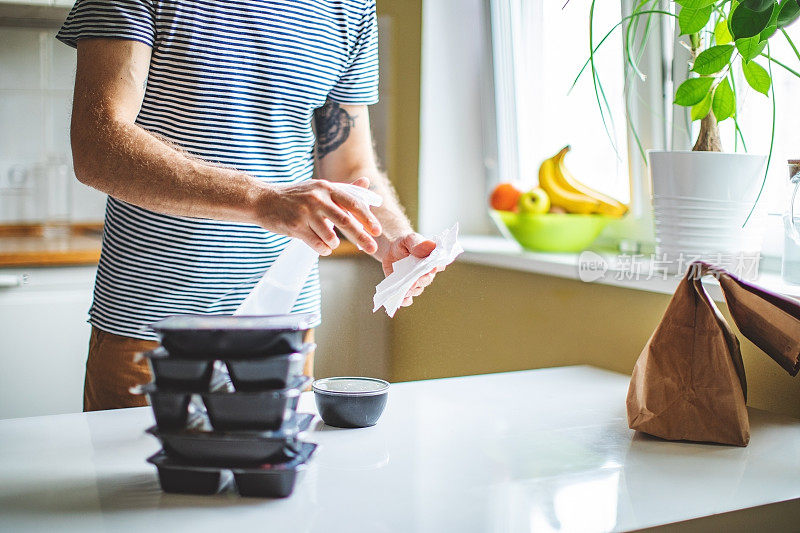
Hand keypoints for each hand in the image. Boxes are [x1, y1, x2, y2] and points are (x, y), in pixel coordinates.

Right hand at [255, 177, 381, 254]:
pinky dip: (323, 249)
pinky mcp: (295, 226)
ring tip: (330, 242)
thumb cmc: (296, 196)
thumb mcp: (319, 188)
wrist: (263, 200)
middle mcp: (317, 198)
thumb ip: (344, 189)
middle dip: (361, 237)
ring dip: (334, 243)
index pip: (352, 203)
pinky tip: (321, 246)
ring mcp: (305, 213)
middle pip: (346, 221)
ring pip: (330, 236)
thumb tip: (366, 182)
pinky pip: (316, 244)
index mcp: (326, 188)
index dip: (367, 218)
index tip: (377, 230)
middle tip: (372, 248)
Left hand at [382, 233, 443, 307]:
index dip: (436, 267)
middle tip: (415, 281)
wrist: (391, 250)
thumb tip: (429, 246)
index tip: (432, 268)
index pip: (438, 265)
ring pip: (417, 290)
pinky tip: (401, 299)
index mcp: (432, 260)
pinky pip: (408, 298)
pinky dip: (405, 300)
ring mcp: (416, 282)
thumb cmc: (405, 243)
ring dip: (412, 291)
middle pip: (427, 279)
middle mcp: (426, 273)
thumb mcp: (409, 239)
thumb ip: (418, 243)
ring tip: (406, 289)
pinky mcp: (406, 288)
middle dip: (422, 281)